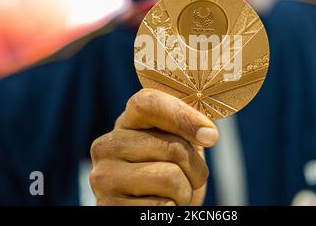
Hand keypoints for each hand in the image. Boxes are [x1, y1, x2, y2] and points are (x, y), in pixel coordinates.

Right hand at [89, 88, 218, 205]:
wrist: (152, 212)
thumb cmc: (169, 175)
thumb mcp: (178, 144)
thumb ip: (187, 127)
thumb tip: (208, 133)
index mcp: (126, 122)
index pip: (149, 103)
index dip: (184, 116)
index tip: (211, 135)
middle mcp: (108, 146)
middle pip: (173, 147)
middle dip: (195, 169)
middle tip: (187, 179)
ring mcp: (104, 177)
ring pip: (171, 178)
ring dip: (184, 193)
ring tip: (171, 195)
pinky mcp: (108, 207)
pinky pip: (162, 206)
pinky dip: (172, 211)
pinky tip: (157, 208)